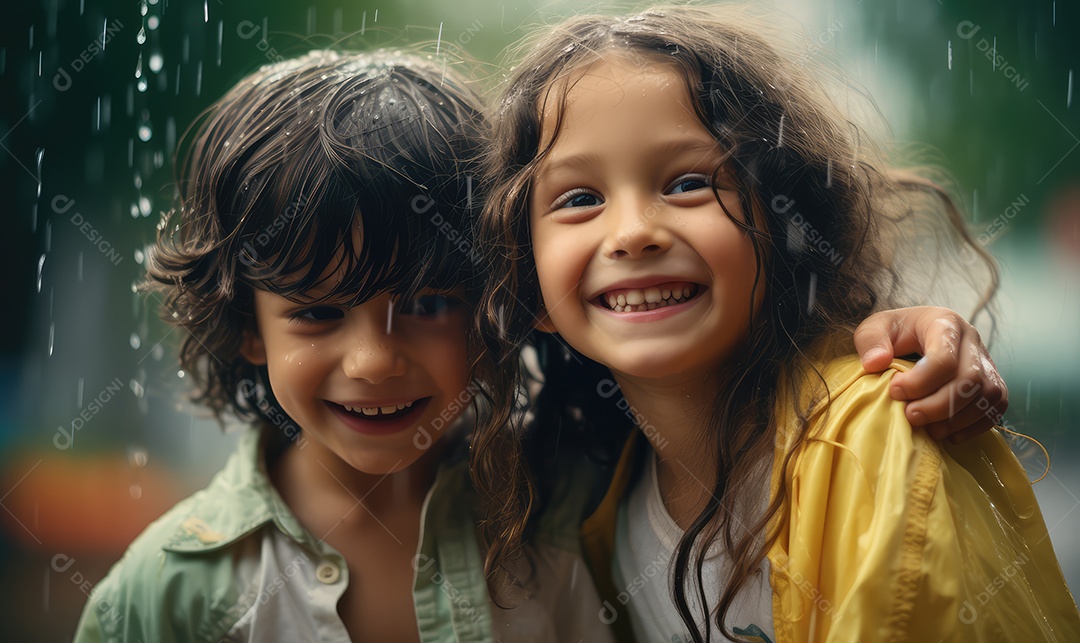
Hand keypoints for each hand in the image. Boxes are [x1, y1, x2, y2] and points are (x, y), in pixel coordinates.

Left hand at [854, 306, 1007, 442]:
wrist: (916, 333)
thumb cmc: (894, 332)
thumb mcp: (874, 327)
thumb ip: (870, 341)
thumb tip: (876, 363)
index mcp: (945, 323)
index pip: (944, 357)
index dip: (920, 381)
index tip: (895, 391)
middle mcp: (972, 340)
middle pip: (970, 379)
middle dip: (939, 405)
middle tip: (911, 416)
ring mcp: (987, 362)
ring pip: (988, 395)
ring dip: (957, 418)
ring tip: (929, 429)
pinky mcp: (993, 382)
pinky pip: (996, 407)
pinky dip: (975, 426)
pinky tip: (949, 434)